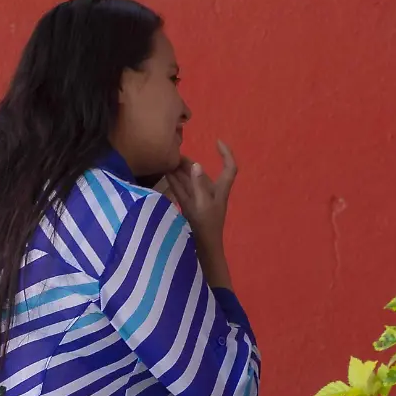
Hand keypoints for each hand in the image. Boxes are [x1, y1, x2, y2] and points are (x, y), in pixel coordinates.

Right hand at [164, 140, 237, 288]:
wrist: (203, 253)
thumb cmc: (206, 230)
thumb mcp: (202, 206)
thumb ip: (198, 185)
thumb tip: (195, 165)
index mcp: (220, 192)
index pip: (229, 168)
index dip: (226, 154)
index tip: (216, 142)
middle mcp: (211, 194)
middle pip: (202, 173)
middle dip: (190, 163)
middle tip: (174, 154)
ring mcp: (200, 202)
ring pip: (190, 182)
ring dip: (180, 172)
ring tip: (167, 161)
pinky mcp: (191, 210)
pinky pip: (183, 193)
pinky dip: (176, 184)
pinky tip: (167, 176)